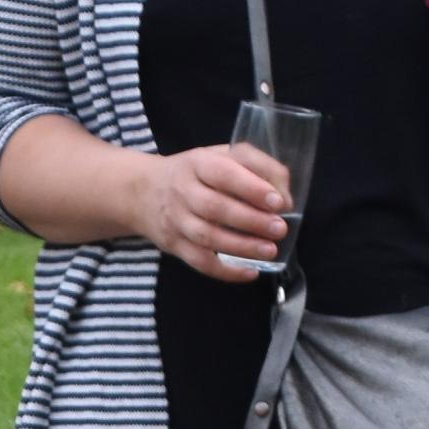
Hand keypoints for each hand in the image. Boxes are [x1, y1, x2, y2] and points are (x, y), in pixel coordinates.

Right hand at [132, 142, 290, 282]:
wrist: (143, 192)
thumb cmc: (195, 173)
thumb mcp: (222, 156)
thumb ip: (256, 166)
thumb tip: (284, 196)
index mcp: (198, 163)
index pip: (224, 174)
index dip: (252, 188)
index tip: (277, 202)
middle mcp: (183, 191)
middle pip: (216, 208)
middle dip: (251, 220)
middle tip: (280, 229)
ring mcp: (176, 220)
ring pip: (207, 237)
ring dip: (241, 246)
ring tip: (270, 250)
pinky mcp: (174, 245)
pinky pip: (199, 262)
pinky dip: (225, 272)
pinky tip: (250, 272)